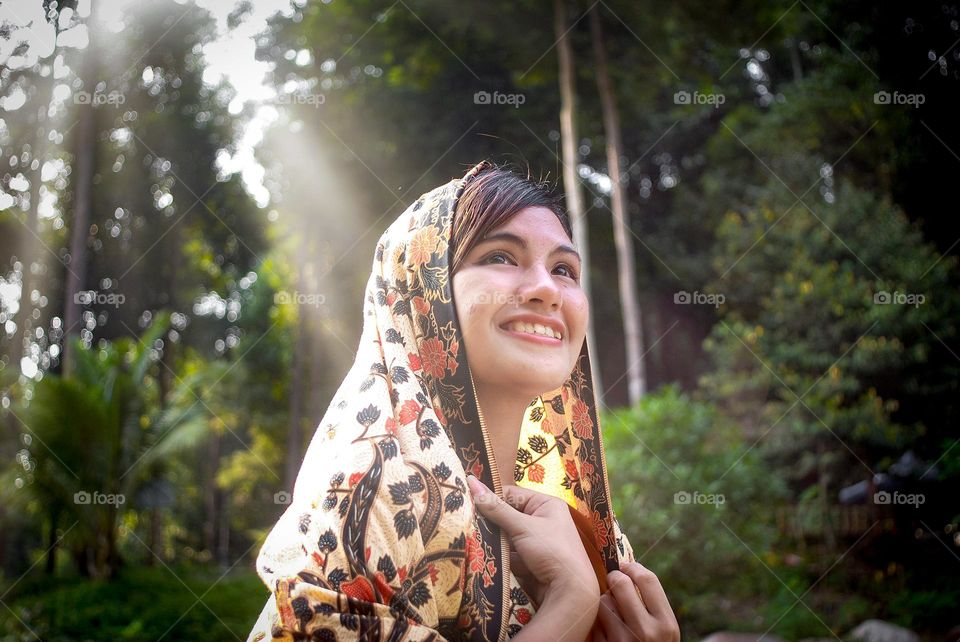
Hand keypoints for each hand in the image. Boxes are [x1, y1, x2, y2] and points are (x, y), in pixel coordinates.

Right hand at [466, 475, 599, 607]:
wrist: (570, 592)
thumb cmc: (551, 550)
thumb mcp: (522, 526)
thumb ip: (496, 508)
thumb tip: (471, 482)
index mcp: (547, 504)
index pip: (512, 494)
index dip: (491, 498)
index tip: (468, 502)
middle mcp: (544, 520)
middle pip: (508, 516)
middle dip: (491, 522)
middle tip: (467, 522)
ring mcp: (538, 542)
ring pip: (507, 536)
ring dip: (493, 540)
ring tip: (470, 539)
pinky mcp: (532, 560)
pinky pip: (511, 553)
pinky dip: (500, 556)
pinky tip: (483, 556)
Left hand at [590, 562, 679, 641]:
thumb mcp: (663, 632)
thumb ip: (652, 606)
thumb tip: (628, 569)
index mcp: (667, 625)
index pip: (648, 579)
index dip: (634, 568)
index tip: (626, 566)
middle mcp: (647, 633)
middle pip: (621, 584)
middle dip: (615, 578)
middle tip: (613, 580)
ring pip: (603, 601)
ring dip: (604, 602)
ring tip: (611, 612)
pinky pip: (593, 622)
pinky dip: (596, 622)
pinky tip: (604, 630)